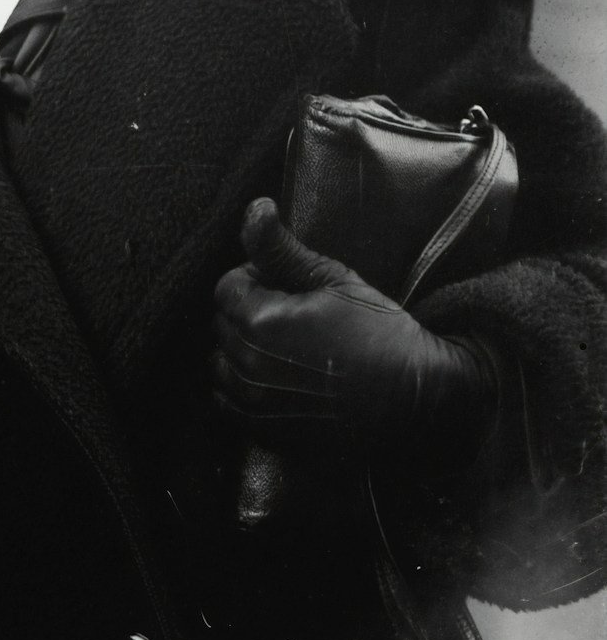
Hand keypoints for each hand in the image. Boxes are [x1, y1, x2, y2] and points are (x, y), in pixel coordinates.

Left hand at [212, 199, 497, 459]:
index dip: (257, 280)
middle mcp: (247, 365)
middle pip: (222, 324)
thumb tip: (255, 206)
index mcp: (259, 322)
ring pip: (222, 363)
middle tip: (295, 317)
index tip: (289, 287)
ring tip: (288, 349)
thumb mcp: (333, 279)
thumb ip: (281, 247)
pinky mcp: (265, 432)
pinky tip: (281, 380)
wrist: (417, 399)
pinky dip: (243, 388)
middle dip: (249, 313)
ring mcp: (254, 403)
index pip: (228, 286)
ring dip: (242, 351)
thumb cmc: (381, 334)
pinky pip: (229, 402)